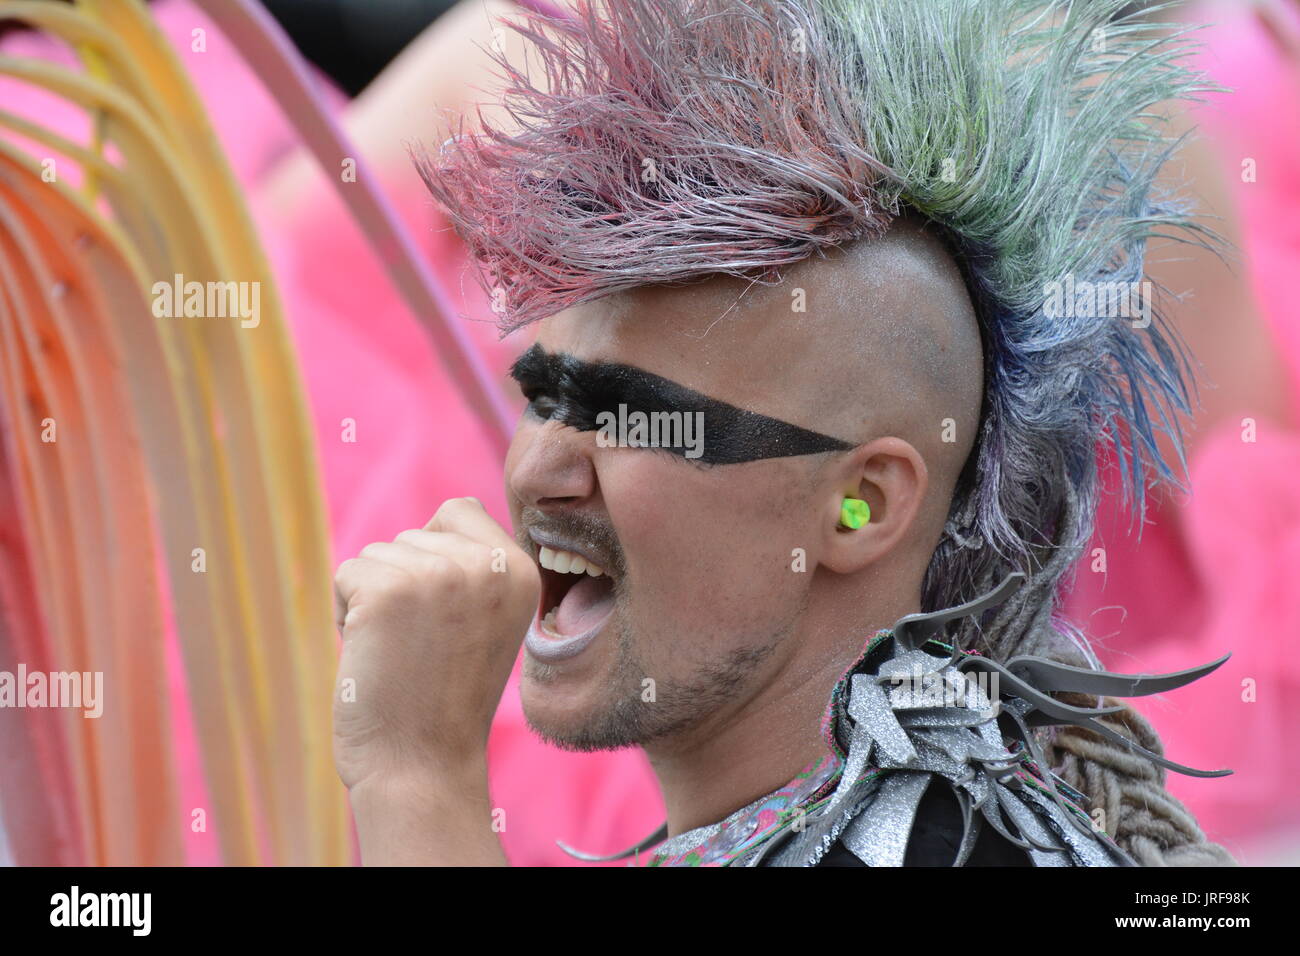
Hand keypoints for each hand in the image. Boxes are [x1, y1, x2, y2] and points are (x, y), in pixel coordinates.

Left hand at [332, 497, 539, 793]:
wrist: (423, 767)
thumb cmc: (446, 699)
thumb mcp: (489, 621)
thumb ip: (479, 569)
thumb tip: (455, 510)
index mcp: (521, 571)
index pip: (460, 510)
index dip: (434, 556)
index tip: (443, 617)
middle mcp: (487, 565)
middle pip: (413, 535)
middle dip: (402, 584)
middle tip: (422, 647)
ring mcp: (439, 574)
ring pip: (378, 554)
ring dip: (373, 600)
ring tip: (401, 654)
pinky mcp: (388, 590)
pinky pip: (348, 574)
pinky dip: (346, 613)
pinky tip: (374, 655)